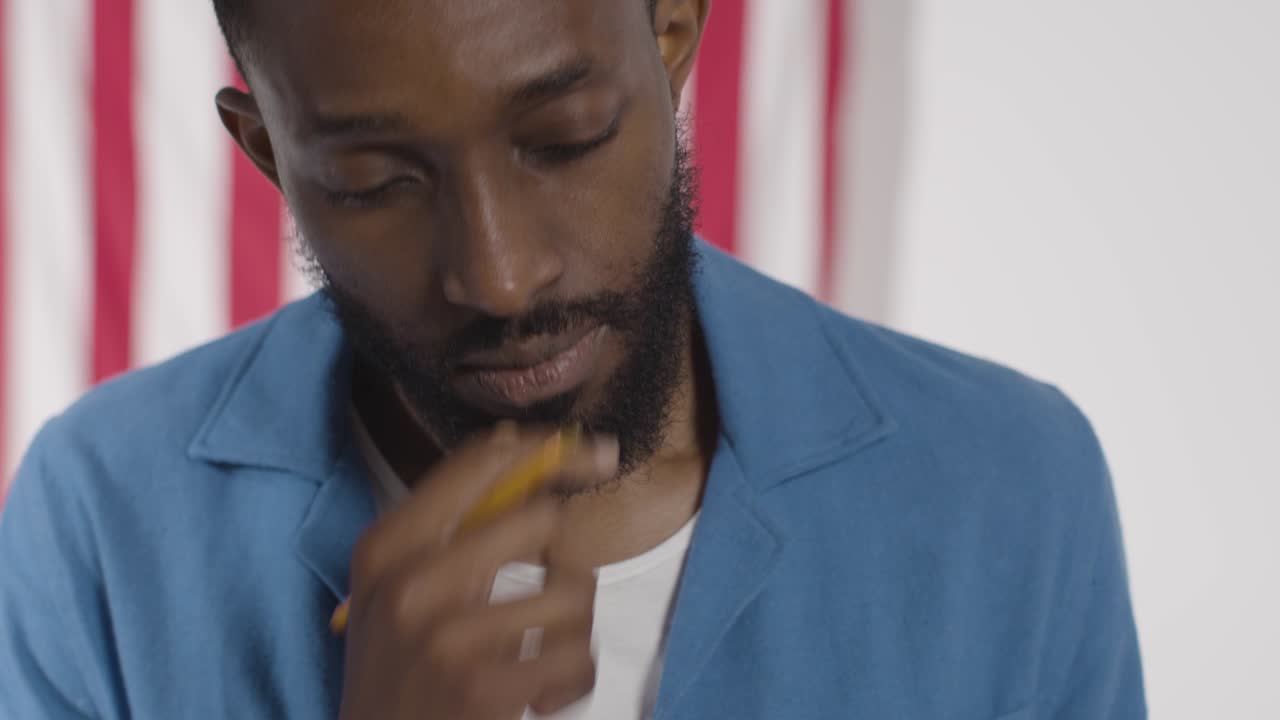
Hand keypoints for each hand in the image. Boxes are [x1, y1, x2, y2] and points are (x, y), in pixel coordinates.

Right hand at [337, 422, 618, 719]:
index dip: (553, 450)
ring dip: (575, 626)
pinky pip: (577, 655)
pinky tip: (542, 697)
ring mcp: (444, 635)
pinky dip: (573, 680)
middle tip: (556, 596)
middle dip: (568, 560)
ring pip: (573, 589)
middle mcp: (409, 582)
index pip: (481, 463)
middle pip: (543, 518)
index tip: (599, 454)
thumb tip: (513, 440)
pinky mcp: (482, 687)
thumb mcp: (398, 588)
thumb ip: (449, 523)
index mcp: (387, 546)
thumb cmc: (401, 670)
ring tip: (543, 655)